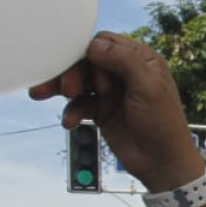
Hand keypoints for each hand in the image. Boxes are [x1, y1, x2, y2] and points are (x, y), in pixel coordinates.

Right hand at [31, 33, 201, 192]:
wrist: (162, 163)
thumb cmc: (163, 124)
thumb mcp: (148, 86)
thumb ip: (123, 61)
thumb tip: (94, 45)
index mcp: (140, 60)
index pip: (105, 43)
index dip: (91, 54)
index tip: (87, 71)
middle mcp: (124, 73)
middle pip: (87, 62)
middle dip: (72, 72)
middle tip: (67, 88)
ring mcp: (112, 93)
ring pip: (79, 82)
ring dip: (61, 88)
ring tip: (42, 94)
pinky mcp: (102, 112)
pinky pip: (79, 105)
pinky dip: (71, 111)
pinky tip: (69, 122)